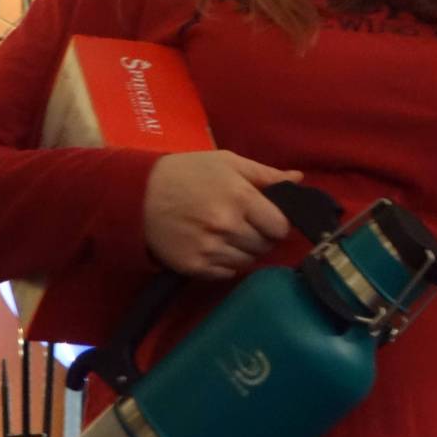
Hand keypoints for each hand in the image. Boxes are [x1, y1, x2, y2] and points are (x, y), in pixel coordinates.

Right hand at [143, 150, 303, 279]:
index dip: (276, 223)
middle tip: (244, 223)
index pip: (280, 227)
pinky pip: (226, 274)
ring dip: (244, 251)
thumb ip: (266, 174)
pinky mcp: (194, 267)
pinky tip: (213, 245)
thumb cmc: (188, 172)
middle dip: (260, 236)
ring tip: (227, 234)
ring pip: (248, 262)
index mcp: (240, 197)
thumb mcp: (227, 162)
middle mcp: (228, 226)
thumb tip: (298, 179)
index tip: (267, 217)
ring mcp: (210, 249)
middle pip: (265, 246)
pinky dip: (225, 263)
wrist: (138, 194)